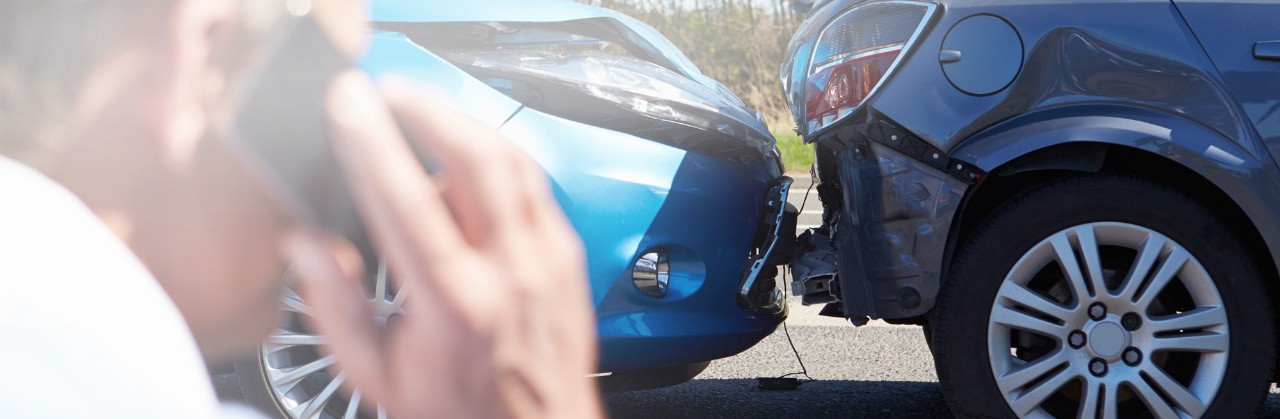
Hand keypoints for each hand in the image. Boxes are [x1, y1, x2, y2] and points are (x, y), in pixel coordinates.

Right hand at [285, 71, 600, 418]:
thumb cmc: (459, 413)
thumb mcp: (377, 375)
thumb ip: (334, 306)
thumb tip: (303, 245)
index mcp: (454, 305)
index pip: (406, 200)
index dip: (371, 142)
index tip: (347, 103)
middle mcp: (510, 273)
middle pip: (475, 158)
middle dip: (426, 109)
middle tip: (387, 91)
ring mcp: (547, 260)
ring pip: (512, 161)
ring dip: (463, 123)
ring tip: (421, 110)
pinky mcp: (568, 256)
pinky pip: (535, 184)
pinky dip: (497, 157)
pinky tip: (467, 155)